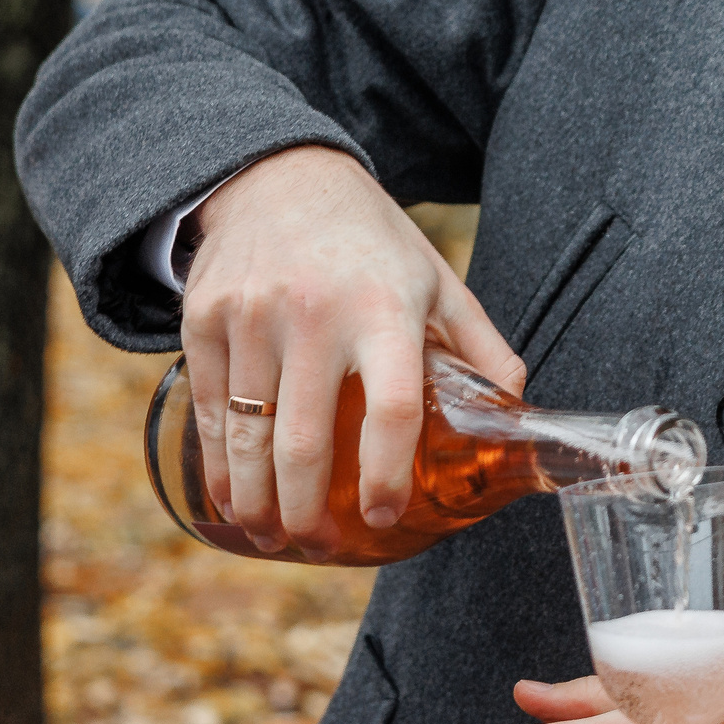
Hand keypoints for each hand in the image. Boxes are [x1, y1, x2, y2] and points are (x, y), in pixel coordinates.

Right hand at [177, 143, 524, 553]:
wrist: (279, 177)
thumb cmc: (372, 242)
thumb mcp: (438, 282)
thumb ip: (482, 348)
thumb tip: (519, 412)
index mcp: (385, 310)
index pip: (392, 411)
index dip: (389, 476)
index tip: (384, 515)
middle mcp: (315, 315)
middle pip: (305, 444)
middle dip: (307, 514)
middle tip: (318, 545)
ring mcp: (253, 318)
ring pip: (248, 439)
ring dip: (256, 504)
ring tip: (272, 537)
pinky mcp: (204, 319)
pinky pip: (213, 411)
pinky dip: (218, 466)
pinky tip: (231, 495)